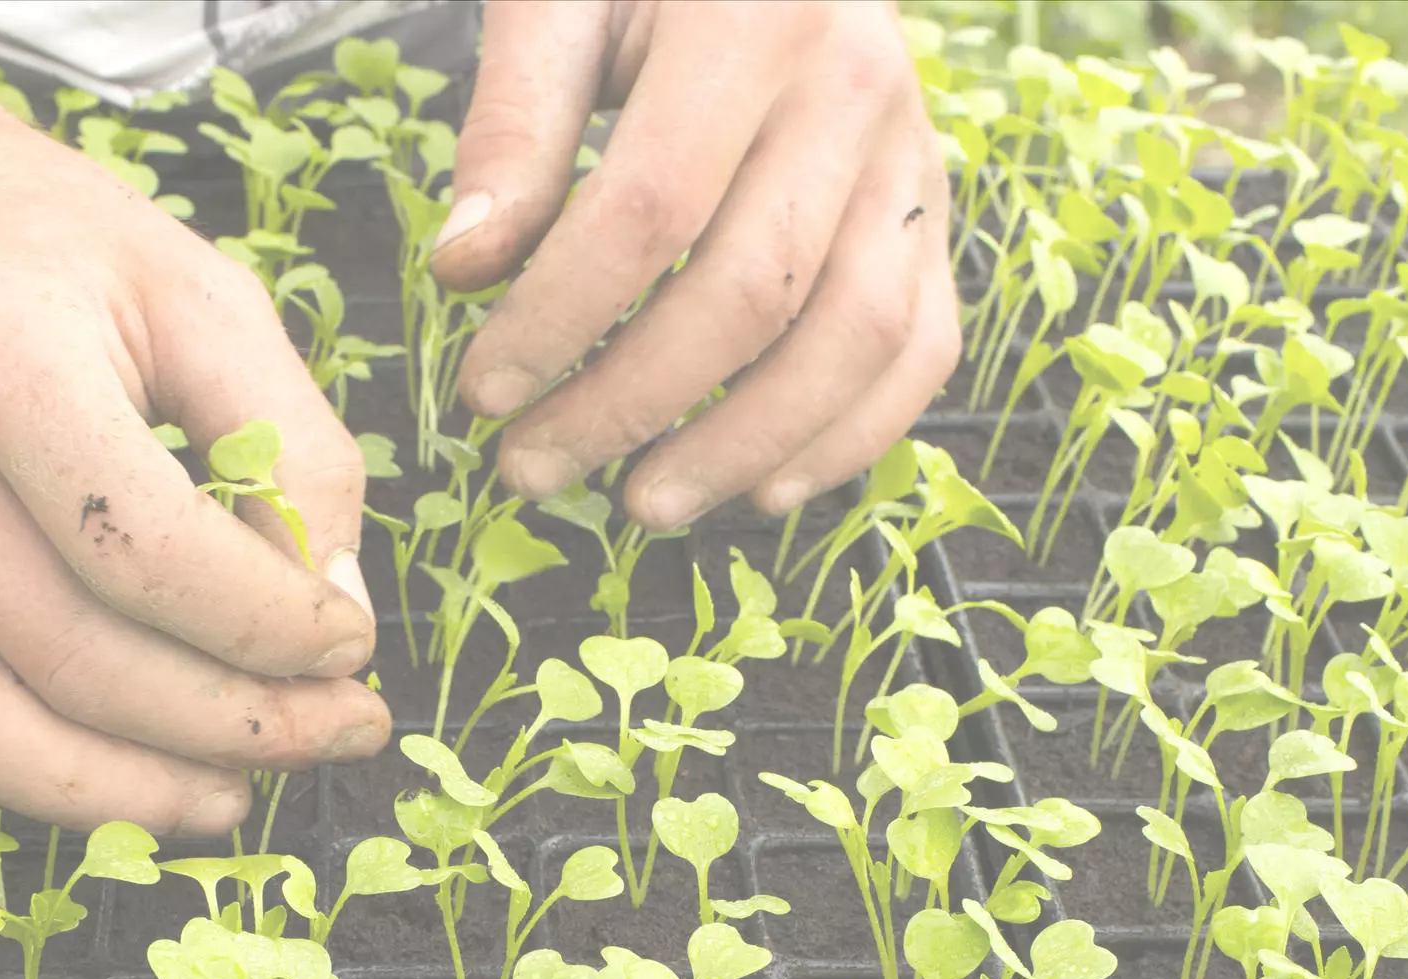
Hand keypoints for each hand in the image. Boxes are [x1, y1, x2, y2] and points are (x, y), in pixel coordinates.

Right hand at [0, 3, 385, 833]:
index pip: (151, 555)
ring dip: (112, 798)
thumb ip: (293, 445)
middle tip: (332, 732)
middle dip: (232, 729)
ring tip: (223, 795)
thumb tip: (333, 611)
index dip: (274, 630)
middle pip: (73, 663)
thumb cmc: (51, 250)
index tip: (351, 645)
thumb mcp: (204, 294)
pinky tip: (54, 775)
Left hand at [430, 0, 955, 530]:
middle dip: (630, 403)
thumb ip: (515, 124)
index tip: (484, 390)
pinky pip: (922, 349)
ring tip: (640, 502)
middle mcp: (857, 87)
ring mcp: (914, 159)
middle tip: (532, 465)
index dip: (561, 318)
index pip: (651, 209)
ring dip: (741, 446)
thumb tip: (470, 268)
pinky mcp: (938, 216)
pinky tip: (759, 488)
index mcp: (753, 16)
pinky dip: (849, 439)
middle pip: (751, 291)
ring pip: (852, 339)